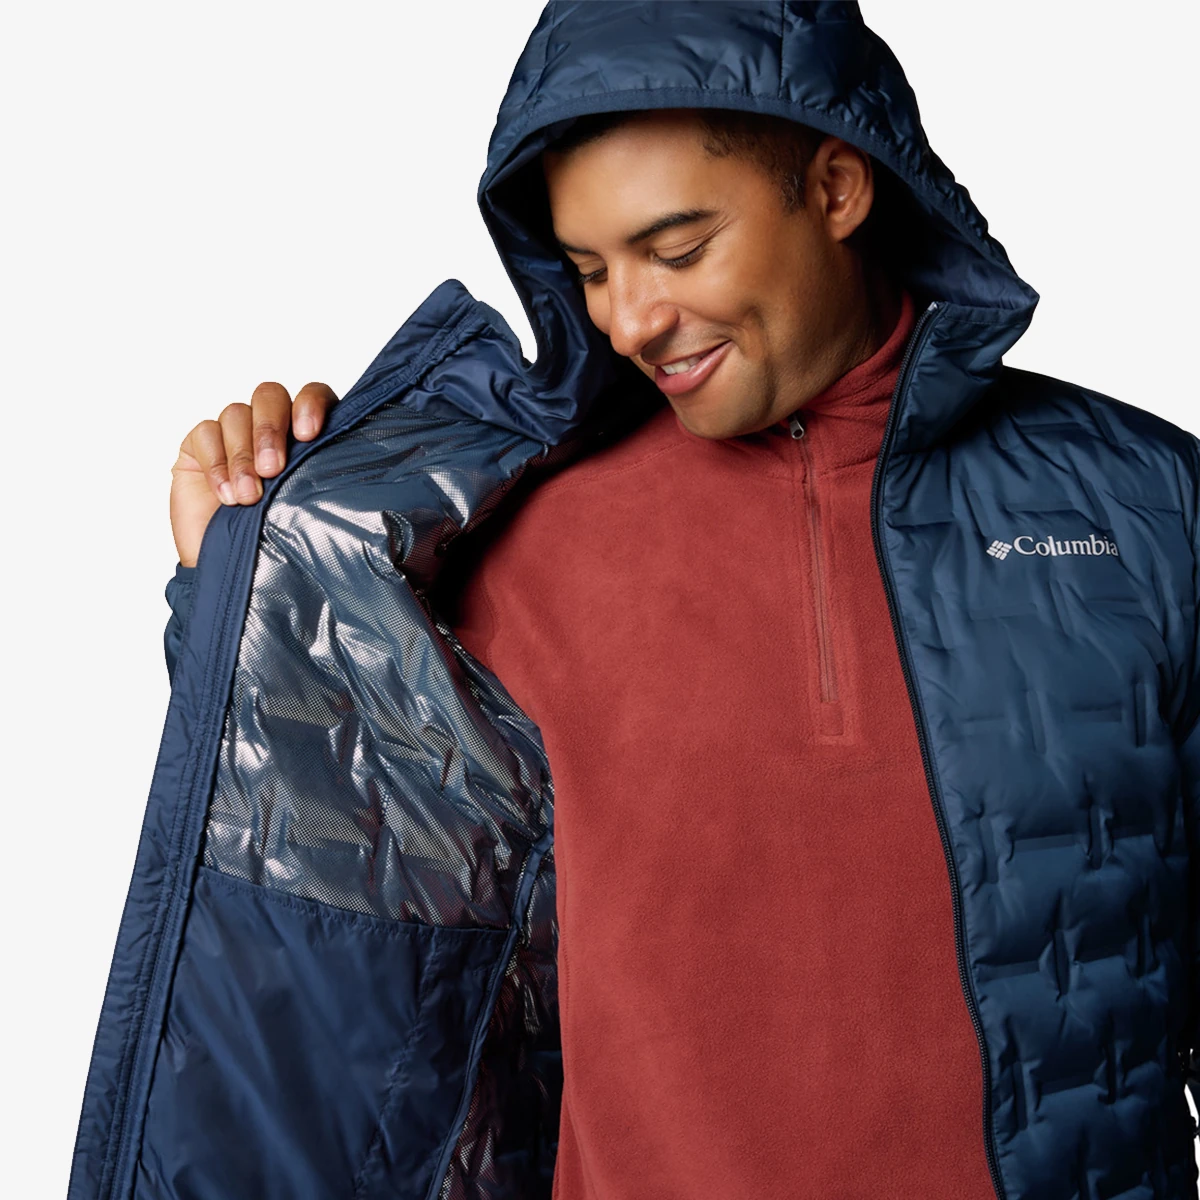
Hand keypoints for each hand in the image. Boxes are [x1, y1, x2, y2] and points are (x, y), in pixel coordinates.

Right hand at [170, 381, 337, 567]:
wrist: (235, 572)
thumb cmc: (277, 540)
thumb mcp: (310, 510)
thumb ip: (326, 482)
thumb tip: (356, 473)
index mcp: (307, 433)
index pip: (313, 395)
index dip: (310, 404)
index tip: (308, 434)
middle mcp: (271, 425)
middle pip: (270, 396)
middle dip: (270, 429)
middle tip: (272, 468)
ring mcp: (233, 432)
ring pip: (236, 413)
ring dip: (242, 455)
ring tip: (249, 496)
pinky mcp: (200, 445)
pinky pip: (205, 434)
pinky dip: (216, 463)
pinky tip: (226, 495)